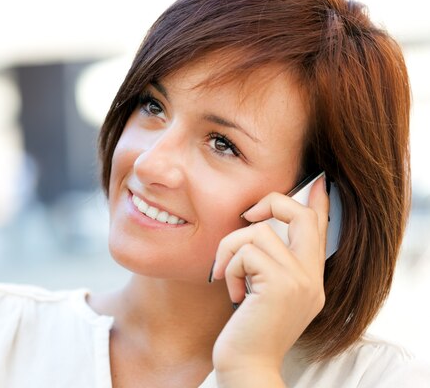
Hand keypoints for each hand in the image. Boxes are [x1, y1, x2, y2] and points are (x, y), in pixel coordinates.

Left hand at [210, 176, 329, 385]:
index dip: (318, 203)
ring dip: (231, 251)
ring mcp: (300, 281)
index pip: (319, 231)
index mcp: (310, 279)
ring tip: (228, 278)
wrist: (246, 366)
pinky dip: (229, 268)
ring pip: (259, 232)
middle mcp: (312, 278)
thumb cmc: (247, 331)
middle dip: (272, 203)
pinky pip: (246, 251)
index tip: (318, 181)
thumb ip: (269, 265)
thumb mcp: (263, 293)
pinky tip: (232, 292)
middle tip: (247, 216)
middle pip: (302, 216)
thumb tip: (257, 229)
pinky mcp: (281, 285)